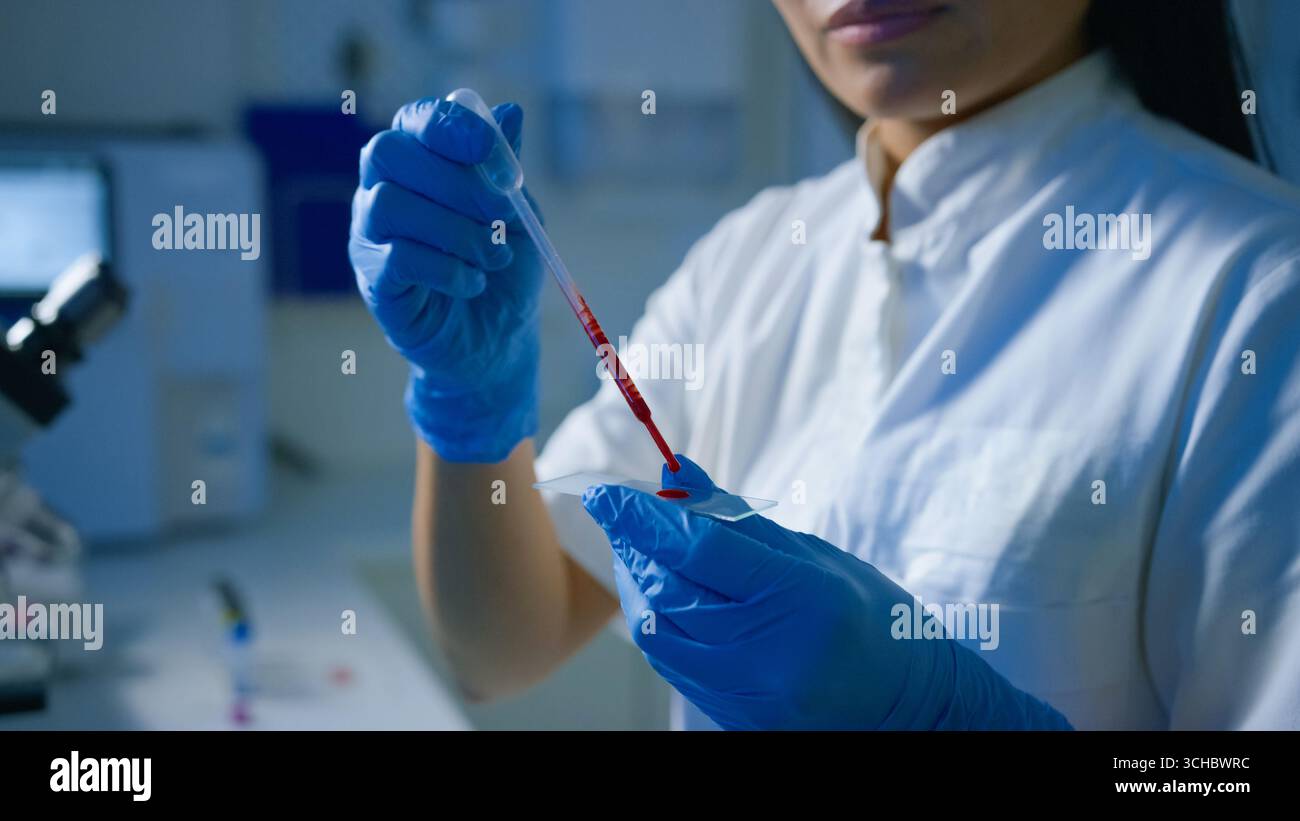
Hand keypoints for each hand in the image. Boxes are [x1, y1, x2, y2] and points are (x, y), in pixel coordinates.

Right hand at [350, 96, 542, 461]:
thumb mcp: (518, 214)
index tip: (491, 152)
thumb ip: (505, 168)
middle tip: (501, 216)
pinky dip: (446, 268)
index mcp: (419, 165)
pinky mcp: (374, 282)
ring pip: (389, 205)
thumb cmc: (502, 269)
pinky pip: (397, 259)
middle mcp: (382, 192)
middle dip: (453, 180)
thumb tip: (510, 114)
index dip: (448, 127)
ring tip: (492, 258)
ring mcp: (370, 237)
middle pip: (387, 152)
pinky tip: (472, 282)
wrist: (497, 340)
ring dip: (455, 230)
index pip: (414, 121)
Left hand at [581, 456, 1071, 729]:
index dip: (642, 517)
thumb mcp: (814, 557)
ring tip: (638, 550)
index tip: (605, 492)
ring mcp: (747, 690)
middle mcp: (767, 649)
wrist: (909, 706)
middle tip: (620, 513)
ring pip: (659, 629)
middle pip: (669, 588)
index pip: (698, 549)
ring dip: (637, 582)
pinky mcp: (733, 715)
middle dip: (633, 545)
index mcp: (798, 596)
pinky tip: (658, 594)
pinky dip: (655, 620)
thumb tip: (675, 471)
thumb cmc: (870, 619)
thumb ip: (738, 519)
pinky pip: (671, 663)